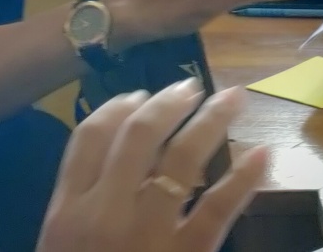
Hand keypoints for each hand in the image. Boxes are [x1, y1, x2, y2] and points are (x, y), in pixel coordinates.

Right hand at [36, 80, 266, 251]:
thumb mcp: (60, 247)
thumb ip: (80, 209)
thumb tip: (110, 173)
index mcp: (67, 209)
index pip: (90, 137)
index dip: (118, 107)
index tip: (139, 95)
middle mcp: (106, 210)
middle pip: (138, 135)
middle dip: (167, 102)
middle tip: (190, 85)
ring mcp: (147, 231)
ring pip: (182, 158)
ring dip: (211, 121)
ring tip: (233, 98)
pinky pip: (218, 209)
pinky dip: (243, 179)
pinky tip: (262, 155)